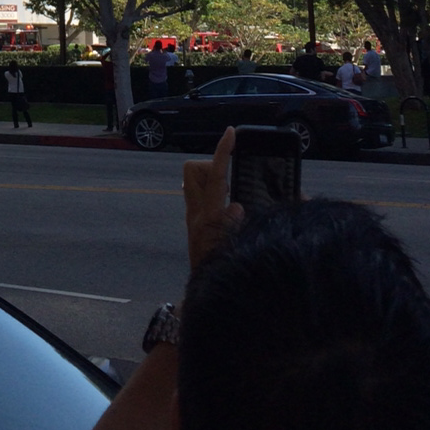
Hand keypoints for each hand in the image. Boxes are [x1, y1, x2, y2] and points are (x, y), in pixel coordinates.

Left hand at [182, 128, 242, 270]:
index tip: (230, 132)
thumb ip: (235, 226)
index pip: (215, 176)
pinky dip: (213, 195)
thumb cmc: (219, 274)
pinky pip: (199, 195)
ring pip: (194, 181)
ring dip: (212, 181)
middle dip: (212, 167)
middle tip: (230, 184)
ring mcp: (192, 216)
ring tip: (229, 201)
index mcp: (208, 217)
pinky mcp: (193, 222)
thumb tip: (236, 205)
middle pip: (193, 170)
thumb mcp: (232, 251)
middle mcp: (195, 214)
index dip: (223, 151)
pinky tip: (226, 213)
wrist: (200, 297)